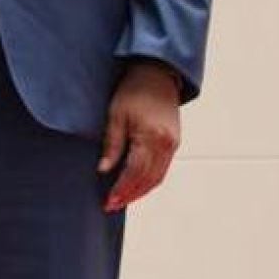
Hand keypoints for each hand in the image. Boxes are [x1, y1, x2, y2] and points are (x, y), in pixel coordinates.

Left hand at [98, 62, 181, 212]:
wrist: (157, 73)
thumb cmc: (134, 90)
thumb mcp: (117, 115)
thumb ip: (112, 144)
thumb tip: (104, 170)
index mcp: (151, 136)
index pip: (134, 172)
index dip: (121, 189)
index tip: (108, 201)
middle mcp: (166, 144)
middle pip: (147, 180)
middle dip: (129, 195)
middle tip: (112, 205)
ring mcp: (173, 144)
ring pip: (157, 178)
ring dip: (140, 192)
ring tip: (123, 199)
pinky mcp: (175, 142)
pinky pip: (163, 169)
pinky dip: (150, 181)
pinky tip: (137, 185)